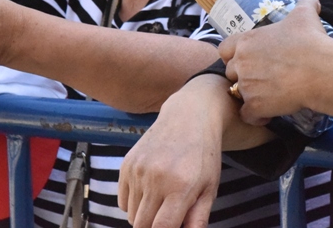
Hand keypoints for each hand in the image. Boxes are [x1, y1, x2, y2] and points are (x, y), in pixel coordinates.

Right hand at [118, 76, 227, 227]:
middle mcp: (155, 178)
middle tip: (168, 217)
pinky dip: (134, 204)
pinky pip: (123, 201)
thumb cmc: (203, 155)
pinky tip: (150, 192)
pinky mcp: (126, 164)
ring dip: (144, 216)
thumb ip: (198, 219)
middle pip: (142, 225)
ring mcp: (138, 171)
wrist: (188, 116)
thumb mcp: (209, 188)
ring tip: (162, 201)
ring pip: (132, 215)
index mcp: (180, 187)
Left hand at [220, 0, 332, 124]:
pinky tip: (268, 114)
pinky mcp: (254, 105)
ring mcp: (246, 85)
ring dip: (250, 96)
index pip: (224, 49)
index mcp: (247, 41)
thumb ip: (305, 5)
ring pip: (238, 94)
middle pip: (231, 73)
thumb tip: (314, 1)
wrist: (321, 70)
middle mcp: (242, 62)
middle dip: (243, 76)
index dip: (234, 56)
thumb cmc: (311, 41)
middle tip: (262, 80)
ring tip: (267, 97)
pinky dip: (255, 116)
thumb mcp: (305, 15)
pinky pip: (246, 115)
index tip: (248, 60)